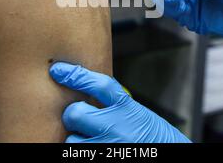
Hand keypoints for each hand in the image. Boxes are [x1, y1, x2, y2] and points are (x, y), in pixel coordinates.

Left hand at [50, 62, 191, 142]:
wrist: (165, 152)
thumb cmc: (147, 132)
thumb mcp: (133, 110)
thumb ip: (110, 101)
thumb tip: (82, 87)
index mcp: (126, 106)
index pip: (98, 85)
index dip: (75, 75)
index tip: (57, 69)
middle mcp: (116, 126)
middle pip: (75, 113)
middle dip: (73, 114)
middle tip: (80, 118)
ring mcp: (108, 146)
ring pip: (71, 140)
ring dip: (75, 138)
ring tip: (90, 138)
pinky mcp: (101, 160)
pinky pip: (76, 154)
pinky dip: (80, 150)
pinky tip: (92, 146)